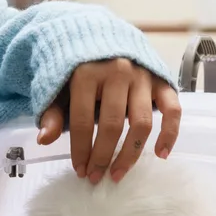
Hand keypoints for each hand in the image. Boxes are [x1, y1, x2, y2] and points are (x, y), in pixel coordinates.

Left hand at [36, 59, 180, 183]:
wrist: (102, 38)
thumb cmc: (79, 70)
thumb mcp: (59, 87)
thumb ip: (52, 112)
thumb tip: (43, 139)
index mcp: (86, 73)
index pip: (82, 120)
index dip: (80, 149)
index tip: (79, 170)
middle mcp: (117, 72)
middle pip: (111, 125)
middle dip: (102, 156)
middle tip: (96, 177)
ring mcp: (142, 76)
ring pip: (141, 123)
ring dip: (130, 154)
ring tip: (118, 173)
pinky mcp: (161, 80)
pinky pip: (172, 110)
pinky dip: (170, 134)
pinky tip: (161, 154)